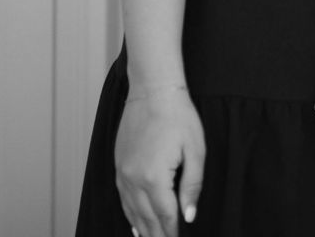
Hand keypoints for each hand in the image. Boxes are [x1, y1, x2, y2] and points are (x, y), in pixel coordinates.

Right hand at [115, 85, 204, 235]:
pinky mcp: (119, 165)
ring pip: (132, 211)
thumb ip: (192, 185)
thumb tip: (190, 215)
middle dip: (157, 235)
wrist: (153, 91)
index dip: (173, 231)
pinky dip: (129, 214)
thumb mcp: (195, 150)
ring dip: (142, 229)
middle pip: (146, 218)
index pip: (166, 215)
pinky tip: (135, 224)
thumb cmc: (178, 116)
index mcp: (155, 178)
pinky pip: (122, 198)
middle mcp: (134, 179)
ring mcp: (123, 173)